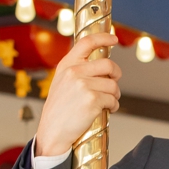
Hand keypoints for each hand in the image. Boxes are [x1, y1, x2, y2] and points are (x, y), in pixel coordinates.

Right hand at [34, 28, 121, 160]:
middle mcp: (74, 72)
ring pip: (113, 85)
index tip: (114, 39)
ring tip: (106, 103)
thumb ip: (77, 70)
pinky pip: (113, 100)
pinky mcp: (92, 100)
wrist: (52, 131)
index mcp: (66, 65)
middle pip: (108, 64)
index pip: (86, 42)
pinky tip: (106, 111)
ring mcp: (83, 85)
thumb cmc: (60, 109)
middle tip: (114, 84)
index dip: (103, 38)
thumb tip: (103, 65)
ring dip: (114, 95)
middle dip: (116, 74)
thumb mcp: (62, 82)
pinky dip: (113, 106)